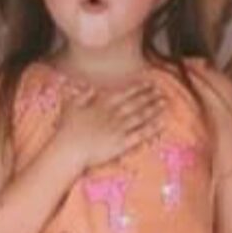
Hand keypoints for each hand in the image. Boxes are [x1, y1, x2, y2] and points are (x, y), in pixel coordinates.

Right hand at [49, 82, 164, 174]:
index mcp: (102, 104)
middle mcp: (114, 114)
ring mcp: (119, 129)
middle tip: (161, 91)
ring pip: (141, 117)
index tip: (148, 83)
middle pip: (136, 103)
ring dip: (154, 109)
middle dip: (149, 96)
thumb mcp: (71, 106)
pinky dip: (152, 128)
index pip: (124, 93)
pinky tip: (161, 123)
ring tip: (164, 103)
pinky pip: (140, 135)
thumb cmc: (67, 129)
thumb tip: (91, 87)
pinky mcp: (122, 144)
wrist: (69, 149)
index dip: (138, 88)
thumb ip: (83, 95)